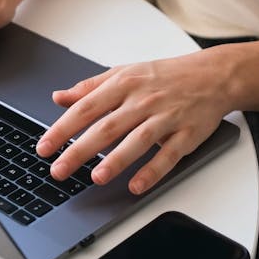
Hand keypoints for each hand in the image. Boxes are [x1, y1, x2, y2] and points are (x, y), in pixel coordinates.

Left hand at [36, 50, 231, 194]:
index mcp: (124, 83)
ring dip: (117, 160)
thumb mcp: (124, 72)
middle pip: (107, 126)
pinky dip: (153, 171)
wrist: (213, 75)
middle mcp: (143, 100)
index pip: (86, 107)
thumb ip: (90, 87)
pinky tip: (136, 185)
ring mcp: (166, 117)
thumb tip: (59, 97)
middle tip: (59, 170)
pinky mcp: (186, 134)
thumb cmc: (164, 76)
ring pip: (138, 140)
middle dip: (80, 149)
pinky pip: (168, 154)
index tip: (44, 147)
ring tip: (96, 178)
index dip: (63, 128)